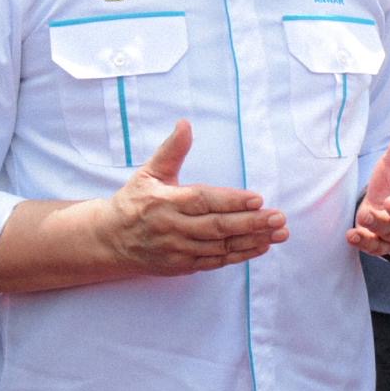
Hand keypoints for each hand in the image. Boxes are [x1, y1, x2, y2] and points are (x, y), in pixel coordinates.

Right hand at [102, 121, 289, 275]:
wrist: (110, 240)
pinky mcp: (183, 266)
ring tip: (278, 233)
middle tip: (279, 217)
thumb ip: (172, 150)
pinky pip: (216, 262)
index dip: (231, 201)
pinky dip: (239, 256)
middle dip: (251, 223)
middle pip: (217, 227)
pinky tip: (261, 247)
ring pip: (220, 247)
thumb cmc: (134, 202)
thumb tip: (185, 124)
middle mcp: (174, 228)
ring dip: (252, 241)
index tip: (258, 198)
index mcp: (166, 202)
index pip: (204, 201)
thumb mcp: (149, 172)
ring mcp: (179, 250)